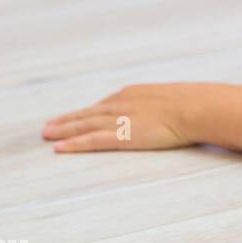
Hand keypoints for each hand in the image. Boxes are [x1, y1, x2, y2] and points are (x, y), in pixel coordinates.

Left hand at [42, 84, 193, 152]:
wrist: (195, 108)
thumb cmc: (194, 105)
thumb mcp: (176, 99)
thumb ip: (165, 105)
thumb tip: (174, 110)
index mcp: (133, 94)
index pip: (103, 105)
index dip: (86, 112)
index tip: (74, 115)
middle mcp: (120, 104)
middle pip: (86, 114)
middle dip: (67, 120)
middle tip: (48, 126)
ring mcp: (118, 119)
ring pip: (82, 126)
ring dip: (63, 130)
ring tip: (46, 135)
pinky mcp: (120, 136)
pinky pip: (90, 141)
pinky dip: (73, 144)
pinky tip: (58, 148)